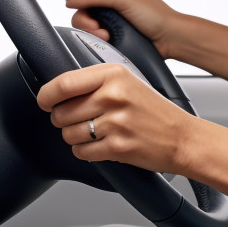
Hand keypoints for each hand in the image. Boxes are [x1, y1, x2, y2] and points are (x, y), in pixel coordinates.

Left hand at [37, 63, 192, 173]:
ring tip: (96, 132)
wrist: (182, 137)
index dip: (46, 96)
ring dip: (75, 136)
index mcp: (114, 74)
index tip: (45, 101)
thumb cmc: (154, 111)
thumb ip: (95, 82)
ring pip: (68, 134)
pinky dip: (86, 151)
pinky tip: (102, 144)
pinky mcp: (117, 146)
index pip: (62, 84)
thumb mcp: (128, 82)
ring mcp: (116, 122)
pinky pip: (81, 152)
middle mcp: (114, 96)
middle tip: (81, 119)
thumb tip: (57, 90)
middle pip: (61, 112)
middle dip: (63, 119)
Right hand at [66, 0, 185, 59]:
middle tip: (103, 31)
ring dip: (95, 34)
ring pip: (88, 26)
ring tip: (109, 37)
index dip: (84, 5)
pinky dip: (101, 41)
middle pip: (83, 11)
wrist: (171, 39)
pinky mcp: (117, 33)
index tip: (93, 16)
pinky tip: (112, 42)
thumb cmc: (154, 15)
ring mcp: (115, 17)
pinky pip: (98, 37)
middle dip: (88, 24)